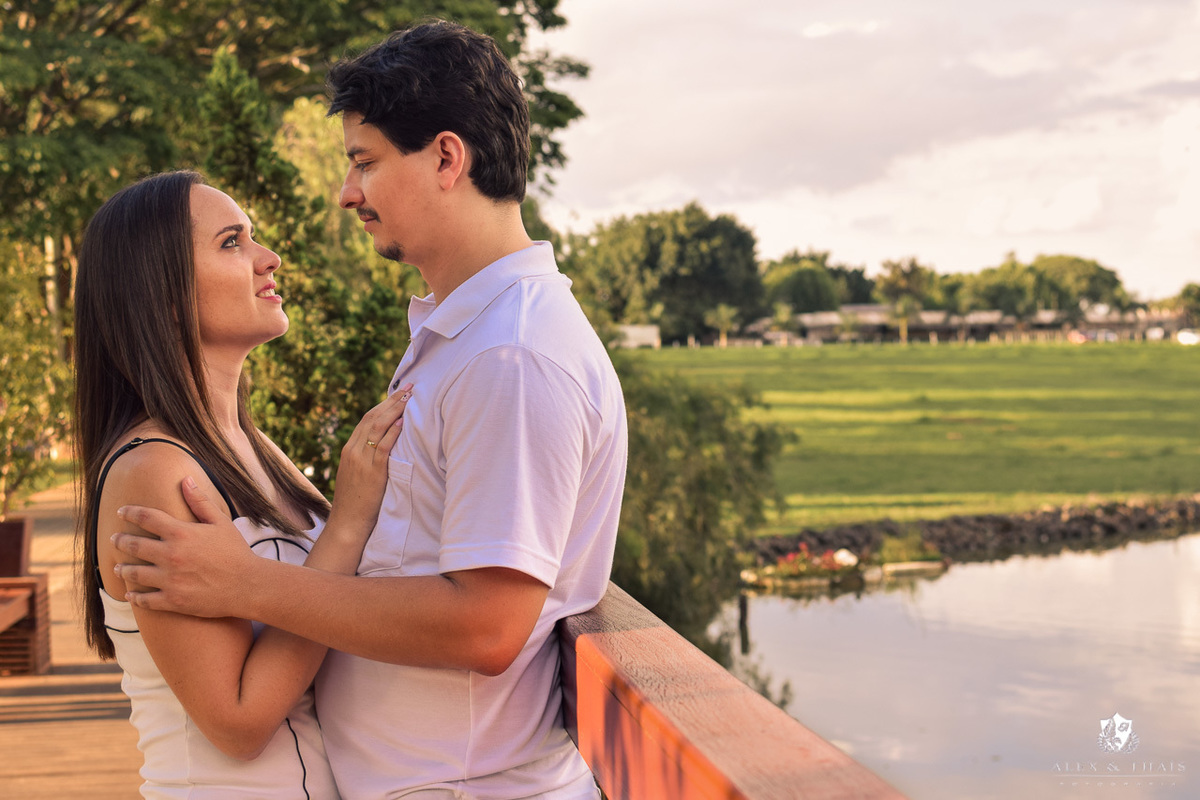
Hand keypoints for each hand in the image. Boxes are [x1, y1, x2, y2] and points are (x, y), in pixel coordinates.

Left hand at [112, 478, 254, 616]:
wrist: (248, 586)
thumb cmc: (236, 552)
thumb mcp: (221, 522)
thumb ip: (200, 502)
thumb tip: (185, 480)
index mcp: (181, 533)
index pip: (146, 518)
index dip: (130, 513)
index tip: (121, 512)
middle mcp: (171, 555)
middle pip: (135, 545)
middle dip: (121, 541)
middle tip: (114, 539)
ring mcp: (170, 580)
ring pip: (134, 574)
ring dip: (123, 569)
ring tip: (118, 568)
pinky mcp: (173, 600)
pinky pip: (145, 600)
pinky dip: (135, 597)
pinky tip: (130, 594)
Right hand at [326, 384, 411, 537]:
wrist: (347, 523)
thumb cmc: (357, 501)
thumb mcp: (358, 474)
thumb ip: (367, 458)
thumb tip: (385, 445)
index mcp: (349, 449)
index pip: (367, 419)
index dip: (384, 404)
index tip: (399, 392)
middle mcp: (353, 451)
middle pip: (373, 418)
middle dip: (392, 401)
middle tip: (409, 388)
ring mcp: (361, 461)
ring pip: (377, 429)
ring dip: (394, 411)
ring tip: (409, 398)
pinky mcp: (371, 473)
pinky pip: (382, 449)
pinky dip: (392, 434)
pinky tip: (402, 423)